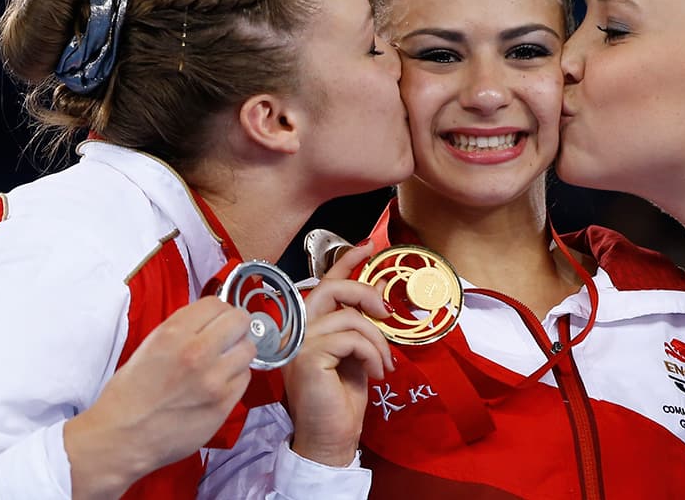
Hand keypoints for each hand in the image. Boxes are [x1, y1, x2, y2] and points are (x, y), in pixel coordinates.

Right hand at [65, 296, 256, 498]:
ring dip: (238, 352)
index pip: (216, 303)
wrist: (121, 438)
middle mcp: (196, 353)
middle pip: (240, 320)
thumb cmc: (129, 396)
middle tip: (228, 336)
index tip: (217, 318)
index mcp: (173, 334)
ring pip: (248, 349)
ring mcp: (213, 380)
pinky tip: (220, 383)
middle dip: (235, 326)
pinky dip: (236, 378)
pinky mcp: (223, 404)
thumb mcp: (149, 346)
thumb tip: (210, 320)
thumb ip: (182, 329)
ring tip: (224, 362)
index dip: (219, 310)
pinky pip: (245, 378)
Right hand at [283, 241, 393, 466]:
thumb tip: (380, 288)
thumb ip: (361, 322)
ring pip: (349, 318)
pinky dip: (372, 353)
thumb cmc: (342, 400)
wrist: (332, 438)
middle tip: (388, 313)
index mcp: (308, 328)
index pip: (325, 284)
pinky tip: (376, 373)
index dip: (346, 261)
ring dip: (377, 340)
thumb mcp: (358, 352)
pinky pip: (351, 339)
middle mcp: (297, 332)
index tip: (369, 246)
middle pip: (332, 289)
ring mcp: (299, 344)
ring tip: (384, 364)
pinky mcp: (308, 357)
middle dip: (365, 293)